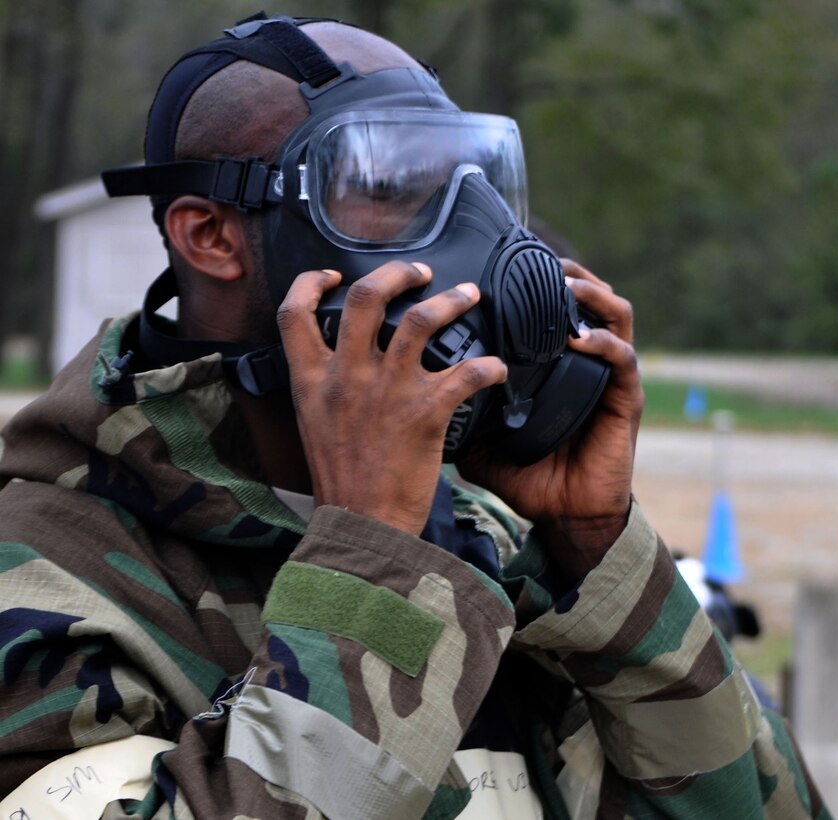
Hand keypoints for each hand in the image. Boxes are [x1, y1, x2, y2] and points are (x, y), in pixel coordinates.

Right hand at [277, 262, 507, 535]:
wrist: (361, 528)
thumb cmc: (342, 482)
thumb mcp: (315, 425)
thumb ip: (327, 388)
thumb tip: (343, 364)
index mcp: (312, 380)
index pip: (295, 315)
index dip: (312, 283)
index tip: (334, 275)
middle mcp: (346, 377)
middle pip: (366, 297)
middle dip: (396, 273)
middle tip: (421, 272)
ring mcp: (386, 392)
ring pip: (420, 321)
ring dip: (450, 301)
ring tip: (469, 295)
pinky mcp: (425, 413)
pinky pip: (465, 373)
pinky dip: (487, 366)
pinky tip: (496, 368)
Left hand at [458, 259, 643, 579]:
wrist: (567, 516)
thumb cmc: (531, 475)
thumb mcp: (481, 440)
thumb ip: (457, 413)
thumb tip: (410, 394)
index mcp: (555, 365)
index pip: (553, 308)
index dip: (539, 279)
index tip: (508, 261)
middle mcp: (585, 362)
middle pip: (590, 297)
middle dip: (570, 271)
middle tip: (541, 259)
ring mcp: (608, 377)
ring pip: (615, 314)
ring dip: (593, 294)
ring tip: (566, 285)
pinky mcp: (625, 400)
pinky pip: (623, 359)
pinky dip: (604, 344)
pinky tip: (580, 338)